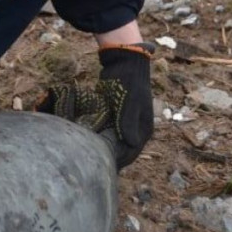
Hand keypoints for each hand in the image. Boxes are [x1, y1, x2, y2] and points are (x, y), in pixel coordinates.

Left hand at [35, 42, 153, 169]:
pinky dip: (101, 139)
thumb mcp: (129, 102)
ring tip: (88, 158)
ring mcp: (126, 123)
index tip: (101, 169)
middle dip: (110, 159)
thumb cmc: (128, 82)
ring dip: (105, 150)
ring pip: (115, 143)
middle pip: (123, 151)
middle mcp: (137, 129)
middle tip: (90, 167)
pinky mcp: (116, 117)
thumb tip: (131, 143)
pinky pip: (109, 133)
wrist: (124, 63)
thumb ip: (128, 122)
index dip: (117, 162)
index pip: (131, 153)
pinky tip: (87, 143)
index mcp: (143, 129)